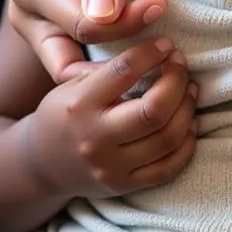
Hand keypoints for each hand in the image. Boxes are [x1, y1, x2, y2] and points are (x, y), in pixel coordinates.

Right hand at [8, 0, 167, 81]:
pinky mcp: (59, 17)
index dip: (127, 23)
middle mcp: (26, 11)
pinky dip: (109, 59)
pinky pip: (81, 52)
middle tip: (164, 57)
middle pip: (69, 64)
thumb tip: (105, 17)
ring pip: (73, 66)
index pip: (83, 27)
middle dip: (114, 73)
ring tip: (159, 60)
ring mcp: (40, 18)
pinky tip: (143, 52)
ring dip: (113, 72)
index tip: (162, 4)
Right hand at [25, 36, 198, 200]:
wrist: (41, 165)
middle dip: (177, 80)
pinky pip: (168, 167)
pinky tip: (188, 122)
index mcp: (80, 104)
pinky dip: (186, 143)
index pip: (125, 71)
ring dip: (187, 108)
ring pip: (168, 138)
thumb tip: (157, 50)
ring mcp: (111, 167)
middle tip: (180, 64)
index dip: (152, 52)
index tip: (166, 44)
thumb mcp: (72, 82)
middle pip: (154, 110)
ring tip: (190, 89)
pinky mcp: (123, 187)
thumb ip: (109, 69)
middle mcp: (95, 138)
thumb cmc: (64, 112)